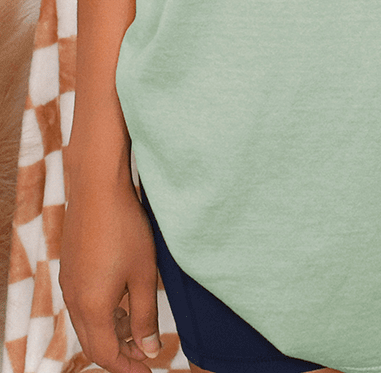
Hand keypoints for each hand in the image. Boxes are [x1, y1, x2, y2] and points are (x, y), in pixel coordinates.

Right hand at [59, 173, 162, 372]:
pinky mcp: (70, 268)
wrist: (97, 189)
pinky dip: (101, 314)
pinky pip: (82, 305)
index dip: (128, 366)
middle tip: (145, 353)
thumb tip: (149, 350)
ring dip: (110, 333)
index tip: (149, 368)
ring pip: (86, 324)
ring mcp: (69, 283)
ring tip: (136, 327)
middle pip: (93, 344)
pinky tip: (121, 300)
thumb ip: (145, 316)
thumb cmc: (126, 229)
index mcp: (93, 307)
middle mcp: (74, 300)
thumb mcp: (144, 275)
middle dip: (119, 354)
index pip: (106, 354)